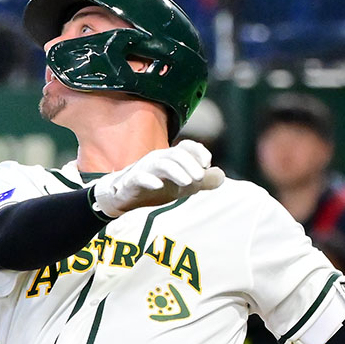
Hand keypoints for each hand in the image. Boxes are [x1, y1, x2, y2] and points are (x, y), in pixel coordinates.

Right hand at [91, 140, 224, 217]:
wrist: (123, 196)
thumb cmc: (155, 188)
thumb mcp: (182, 186)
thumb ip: (202, 182)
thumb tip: (222, 176)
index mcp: (170, 157)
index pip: (185, 147)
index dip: (198, 151)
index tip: (207, 163)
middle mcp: (158, 159)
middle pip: (175, 154)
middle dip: (189, 163)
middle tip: (200, 177)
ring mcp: (144, 169)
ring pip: (160, 164)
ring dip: (175, 171)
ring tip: (187, 182)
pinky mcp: (131, 182)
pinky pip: (139, 177)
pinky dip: (149, 180)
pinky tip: (158, 186)